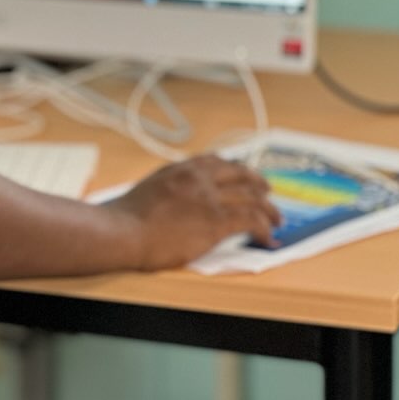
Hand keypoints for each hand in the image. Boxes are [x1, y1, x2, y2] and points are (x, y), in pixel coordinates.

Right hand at [108, 154, 281, 269]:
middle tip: (267, 192)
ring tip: (276, 219)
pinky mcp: (216, 221)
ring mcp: (209, 198)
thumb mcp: (148, 189)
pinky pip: (251, 221)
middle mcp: (198, 178)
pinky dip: (264, 229)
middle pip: (240, 175)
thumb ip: (169, 187)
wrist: (122, 231)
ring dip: (268, 209)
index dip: (235, 168)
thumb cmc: (125, 218)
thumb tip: (179, 199)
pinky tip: (267, 237)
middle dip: (258, 183)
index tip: (242, 174)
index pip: (215, 161)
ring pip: (252, 198)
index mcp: (180, 169)